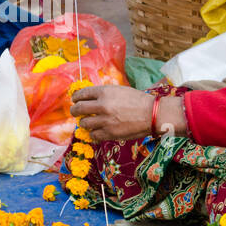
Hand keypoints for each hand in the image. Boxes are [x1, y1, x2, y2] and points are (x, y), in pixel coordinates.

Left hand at [70, 86, 188, 141]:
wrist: (152, 114)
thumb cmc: (138, 100)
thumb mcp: (119, 90)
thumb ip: (104, 94)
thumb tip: (89, 98)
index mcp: (104, 92)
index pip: (82, 94)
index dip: (76, 97)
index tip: (75, 100)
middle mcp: (102, 106)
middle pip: (79, 109)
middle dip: (74, 110)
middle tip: (75, 112)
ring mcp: (105, 121)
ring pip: (84, 123)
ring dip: (84, 123)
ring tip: (87, 122)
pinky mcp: (109, 133)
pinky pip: (93, 135)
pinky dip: (93, 133)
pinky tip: (96, 131)